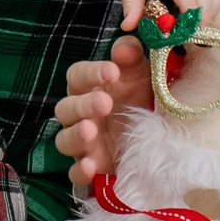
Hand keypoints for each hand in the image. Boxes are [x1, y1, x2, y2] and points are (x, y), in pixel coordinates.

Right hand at [52, 34, 151, 188]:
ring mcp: (83, 143)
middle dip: (83, 106)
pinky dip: (80, 171)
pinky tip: (91, 167)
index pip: (76, 77)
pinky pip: (75, 174)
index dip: (90, 73)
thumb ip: (131, 56)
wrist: (155, 134)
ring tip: (90, 131)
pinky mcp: (92, 167)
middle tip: (104, 103)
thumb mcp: (141, 73)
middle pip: (65, 109)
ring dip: (75, 136)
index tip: (112, 72)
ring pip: (64, 140)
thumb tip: (126, 47)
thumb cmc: (140, 96)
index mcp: (88, 88)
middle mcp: (80, 115)